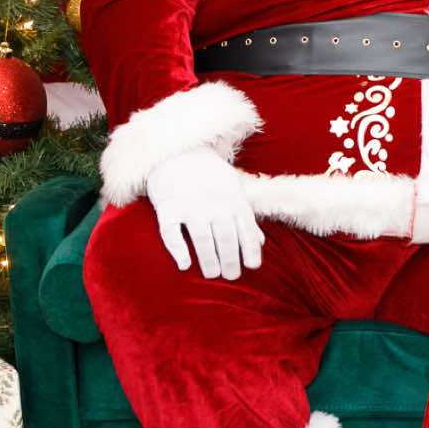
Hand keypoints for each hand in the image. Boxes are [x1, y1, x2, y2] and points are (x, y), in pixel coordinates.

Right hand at [146, 147, 264, 280]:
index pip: (245, 229)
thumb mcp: (234, 189)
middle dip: (230, 260)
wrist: (177, 151)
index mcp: (232, 200)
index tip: (252, 267)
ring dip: (209, 260)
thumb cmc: (209, 174)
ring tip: (212, 275)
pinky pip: (172, 233)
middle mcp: (213, 205)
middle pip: (225, 238)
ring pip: (202, 239)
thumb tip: (260, 242)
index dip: (250, 249)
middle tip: (231, 276)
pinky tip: (184, 264)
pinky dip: (178, 250)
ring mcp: (190, 207)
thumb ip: (246, 217)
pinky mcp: (168, 209)